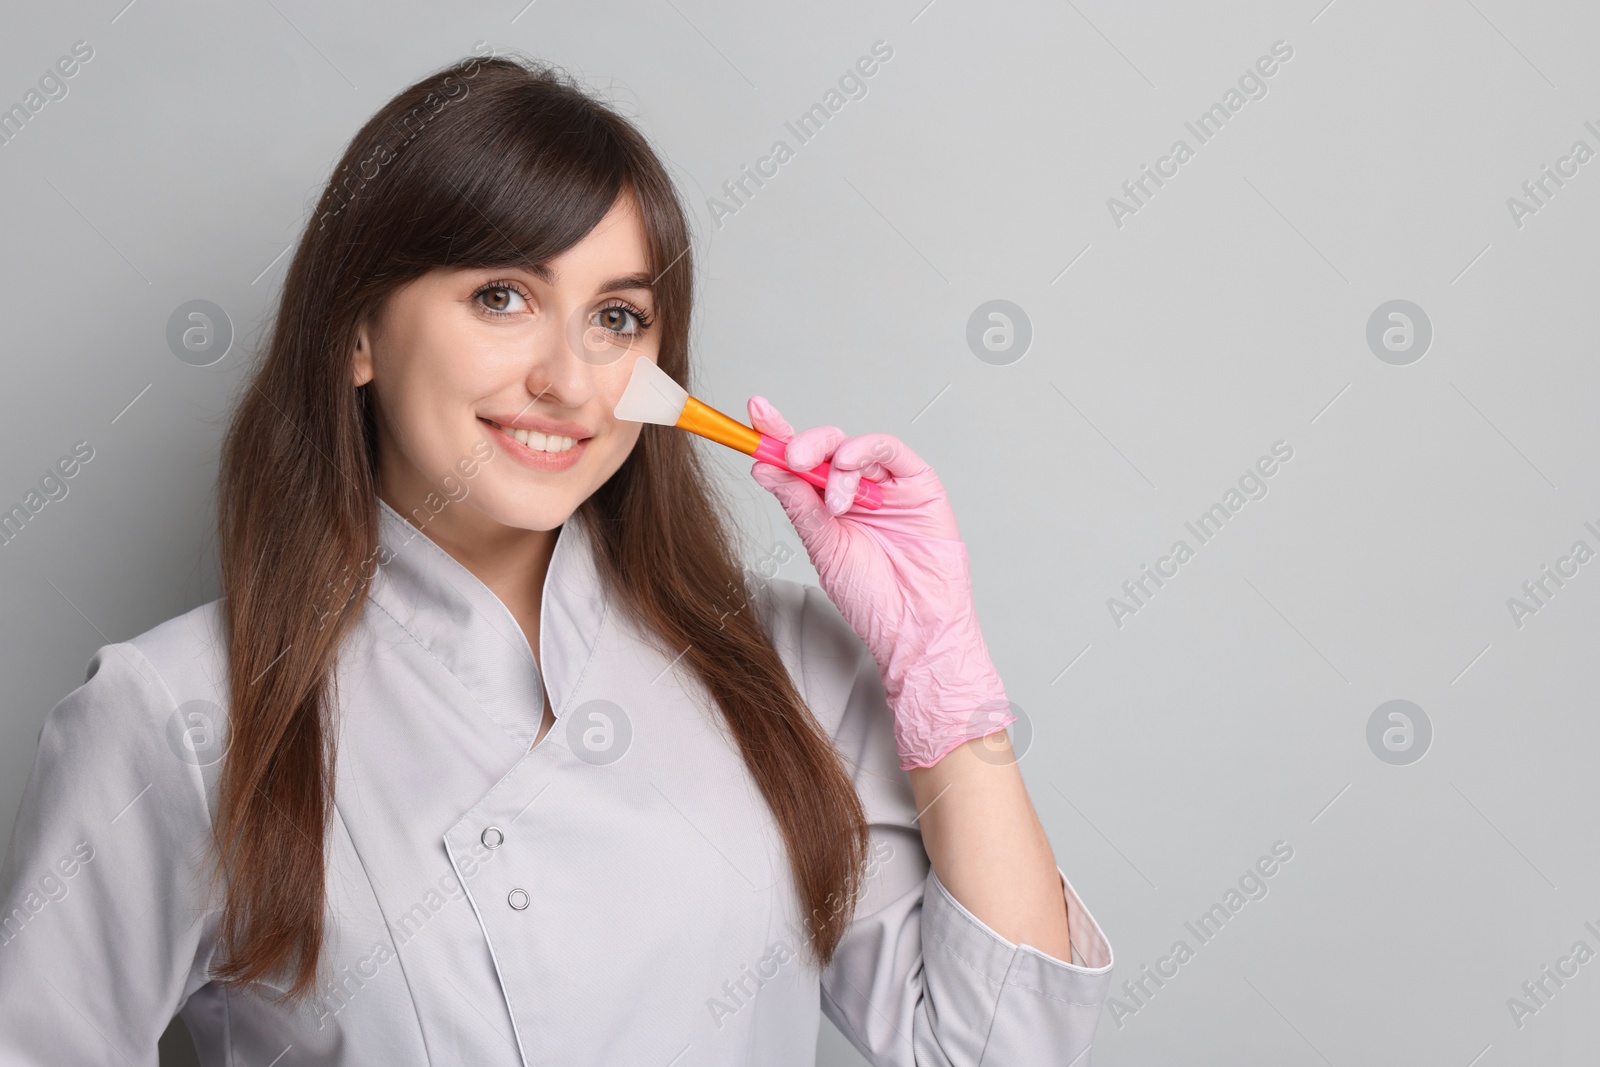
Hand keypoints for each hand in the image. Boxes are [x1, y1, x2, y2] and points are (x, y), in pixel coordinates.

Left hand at [747, 395, 1014, 769]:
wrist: (912, 626)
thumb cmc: (872, 597)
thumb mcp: (822, 546)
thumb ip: (798, 504)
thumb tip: (764, 467)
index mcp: (826, 505)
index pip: (798, 461)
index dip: (776, 434)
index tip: (755, 414)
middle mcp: (856, 490)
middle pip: (825, 446)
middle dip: (802, 444)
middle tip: (789, 456)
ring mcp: (887, 485)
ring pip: (854, 444)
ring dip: (835, 461)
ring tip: (834, 500)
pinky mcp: (919, 483)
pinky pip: (890, 449)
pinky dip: (864, 452)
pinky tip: (850, 473)